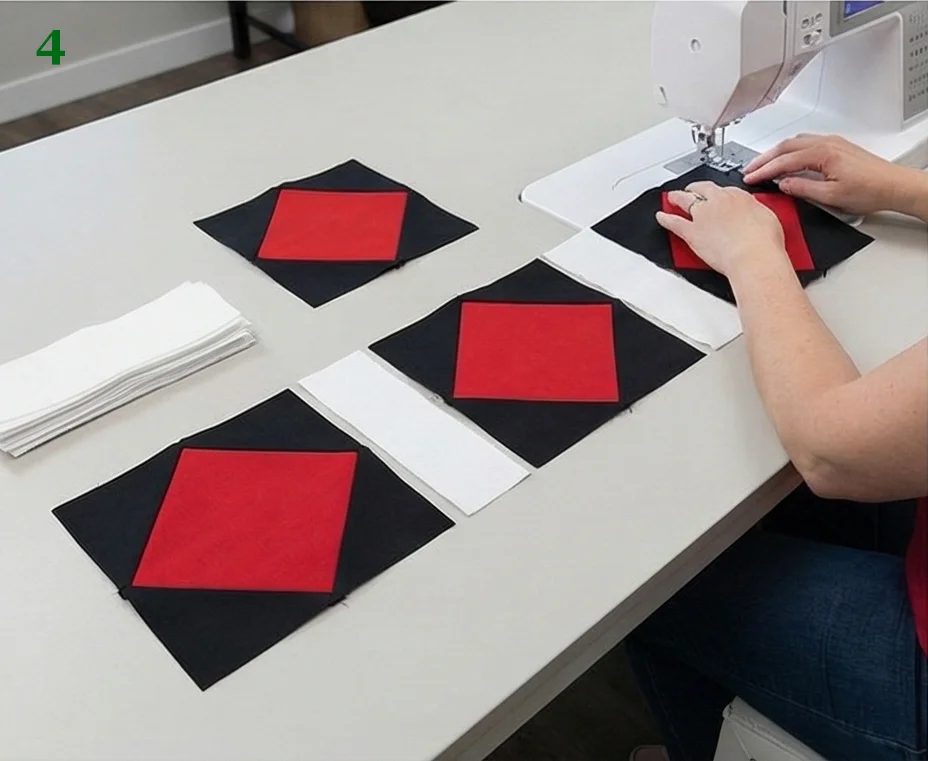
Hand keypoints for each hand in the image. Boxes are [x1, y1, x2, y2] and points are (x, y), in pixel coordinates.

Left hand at [655, 181, 787, 277]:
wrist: (753, 256)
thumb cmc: (764, 242)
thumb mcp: (768, 218)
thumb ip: (755, 211)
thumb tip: (753, 212)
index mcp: (738, 196)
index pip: (724, 189)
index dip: (718, 193)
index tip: (717, 196)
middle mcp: (718, 201)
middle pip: (702, 189)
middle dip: (695, 188)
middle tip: (693, 190)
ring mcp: (702, 216)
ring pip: (685, 201)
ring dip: (677, 197)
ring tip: (672, 197)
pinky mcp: (692, 233)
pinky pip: (674, 223)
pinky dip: (665, 218)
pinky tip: (660, 216)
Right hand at [742, 134, 912, 215]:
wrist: (894, 186)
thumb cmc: (870, 190)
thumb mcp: (831, 196)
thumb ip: (803, 188)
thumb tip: (783, 184)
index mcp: (822, 154)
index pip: (784, 161)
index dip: (764, 170)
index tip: (750, 178)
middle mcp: (827, 143)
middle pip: (786, 146)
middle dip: (764, 158)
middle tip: (749, 170)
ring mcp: (832, 143)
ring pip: (795, 142)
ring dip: (776, 153)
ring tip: (764, 165)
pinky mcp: (837, 147)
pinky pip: (806, 143)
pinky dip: (790, 151)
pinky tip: (787, 159)